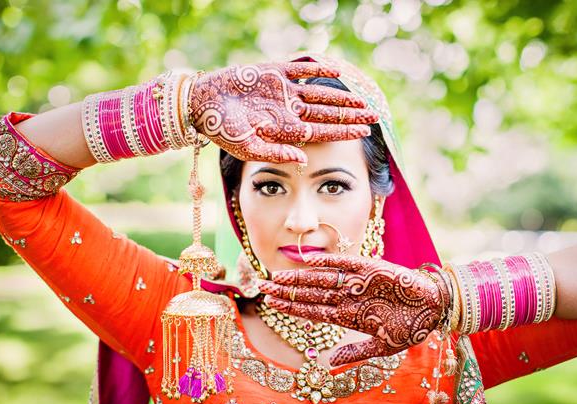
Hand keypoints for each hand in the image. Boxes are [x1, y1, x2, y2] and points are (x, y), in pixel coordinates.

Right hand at [189, 62, 377, 162]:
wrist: (201, 103)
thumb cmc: (221, 130)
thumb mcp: (247, 148)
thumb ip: (275, 153)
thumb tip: (303, 160)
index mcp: (285, 130)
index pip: (322, 131)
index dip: (344, 131)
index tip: (366, 131)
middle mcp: (288, 111)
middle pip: (327, 113)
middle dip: (351, 115)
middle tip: (376, 115)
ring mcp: (282, 92)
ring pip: (319, 93)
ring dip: (341, 96)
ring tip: (363, 99)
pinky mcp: (273, 72)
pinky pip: (300, 70)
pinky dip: (318, 70)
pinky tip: (338, 72)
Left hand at [258, 253, 448, 365]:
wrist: (434, 308)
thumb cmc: (409, 327)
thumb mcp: (381, 347)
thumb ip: (354, 352)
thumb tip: (327, 362)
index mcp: (348, 315)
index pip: (312, 310)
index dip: (291, 306)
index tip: (270, 302)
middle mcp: (348, 297)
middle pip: (311, 293)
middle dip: (287, 291)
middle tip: (263, 286)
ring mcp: (358, 282)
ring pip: (322, 278)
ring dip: (300, 277)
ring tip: (278, 276)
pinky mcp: (372, 268)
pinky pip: (346, 263)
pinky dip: (329, 261)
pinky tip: (308, 261)